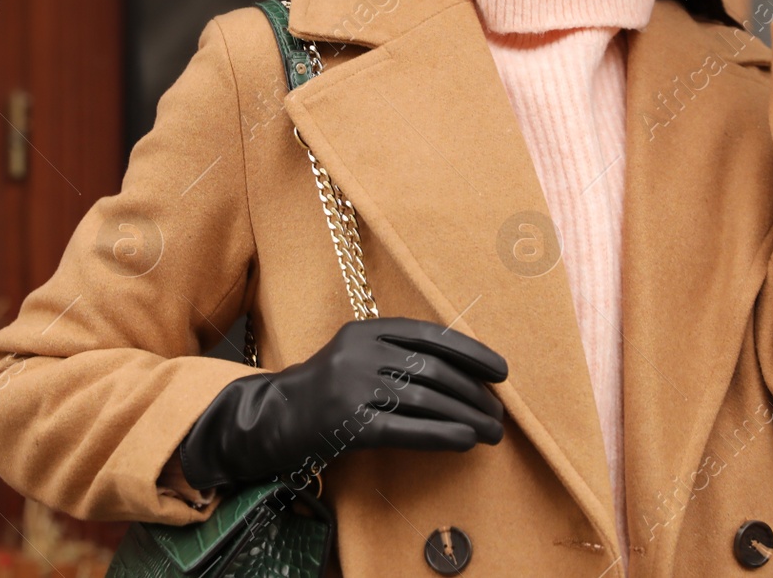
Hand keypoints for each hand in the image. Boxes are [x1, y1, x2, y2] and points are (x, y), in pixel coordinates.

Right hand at [177, 317, 508, 490]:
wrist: (271, 419)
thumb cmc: (326, 390)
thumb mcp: (357, 356)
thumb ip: (398, 354)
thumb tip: (464, 372)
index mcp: (366, 329)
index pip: (431, 336)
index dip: (471, 353)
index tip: (501, 373)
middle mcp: (360, 352)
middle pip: (433, 371)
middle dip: (474, 394)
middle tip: (499, 416)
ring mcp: (352, 387)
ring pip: (426, 400)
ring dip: (467, 418)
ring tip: (491, 434)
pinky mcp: (349, 424)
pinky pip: (407, 429)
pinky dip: (442, 435)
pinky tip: (465, 442)